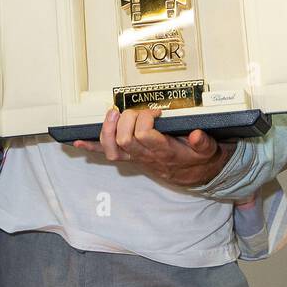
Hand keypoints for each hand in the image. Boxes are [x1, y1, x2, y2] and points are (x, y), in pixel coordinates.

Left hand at [73, 107, 234, 186]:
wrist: (194, 174)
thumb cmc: (197, 158)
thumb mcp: (208, 150)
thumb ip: (203, 142)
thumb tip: (196, 134)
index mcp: (164, 152)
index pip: (144, 135)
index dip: (146, 119)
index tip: (156, 112)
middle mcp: (146, 156)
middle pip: (124, 139)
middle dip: (126, 120)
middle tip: (135, 111)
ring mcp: (135, 158)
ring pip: (112, 148)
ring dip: (107, 130)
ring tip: (111, 114)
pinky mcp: (130, 157)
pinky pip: (107, 154)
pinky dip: (92, 147)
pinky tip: (79, 142)